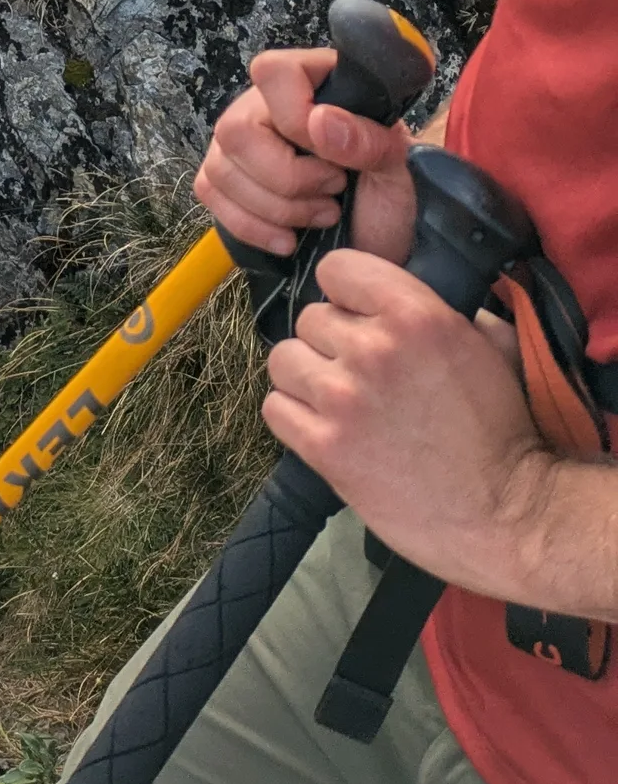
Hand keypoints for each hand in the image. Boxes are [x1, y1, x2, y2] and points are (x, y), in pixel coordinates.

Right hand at [195, 44, 417, 264]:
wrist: (375, 240)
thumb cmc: (385, 194)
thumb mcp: (398, 167)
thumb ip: (369, 141)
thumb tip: (318, 121)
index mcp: (309, 80)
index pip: (273, 73)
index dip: (295, 117)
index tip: (334, 157)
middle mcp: (261, 105)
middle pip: (235, 131)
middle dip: (288, 180)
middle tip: (334, 189)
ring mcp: (235, 143)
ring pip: (221, 170)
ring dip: (278, 210)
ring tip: (323, 214)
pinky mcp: (221, 180)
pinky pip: (210, 197)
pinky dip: (254, 228)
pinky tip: (289, 236)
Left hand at [264, 248, 555, 597]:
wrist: (508, 516)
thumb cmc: (504, 433)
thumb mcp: (490, 347)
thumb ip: (440, 310)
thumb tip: (399, 295)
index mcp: (415, 314)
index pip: (336, 267)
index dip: (346, 292)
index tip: (359, 315)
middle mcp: (372, 347)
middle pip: (310, 318)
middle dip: (333, 343)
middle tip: (365, 376)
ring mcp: (342, 397)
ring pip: (284, 359)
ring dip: (308, 378)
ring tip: (341, 403)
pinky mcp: (323, 447)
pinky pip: (275, 407)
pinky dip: (295, 417)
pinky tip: (327, 430)